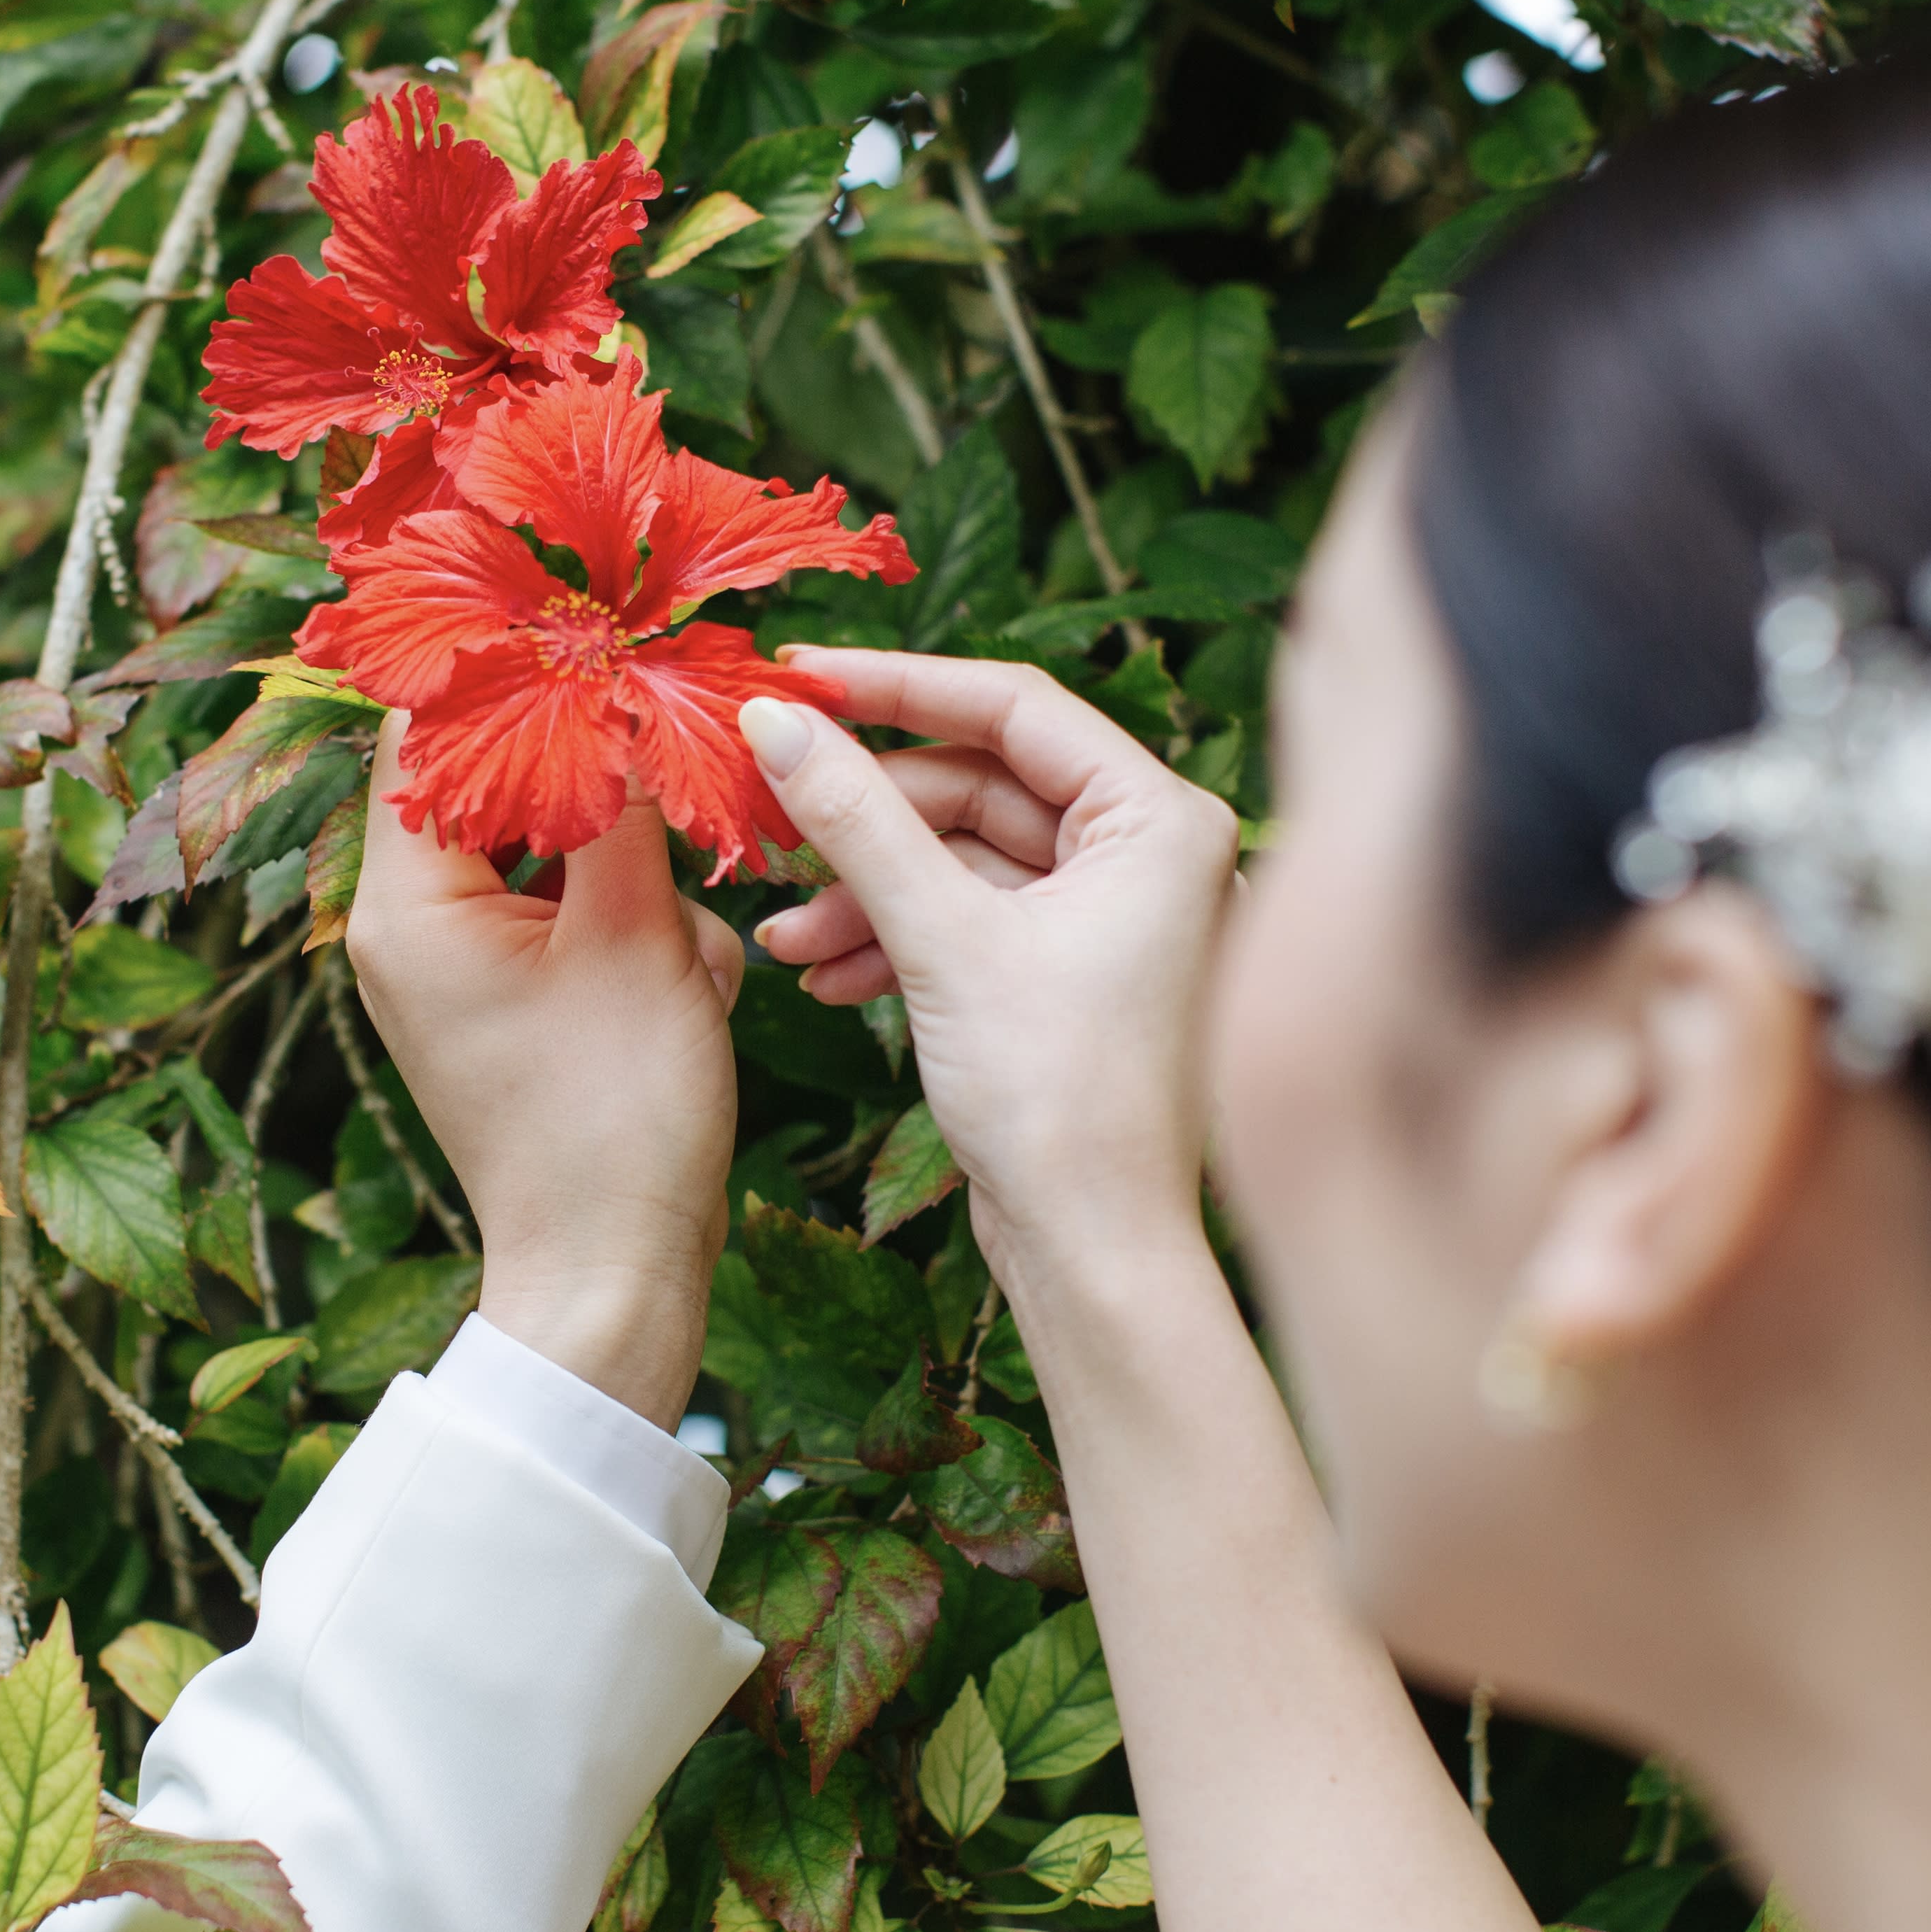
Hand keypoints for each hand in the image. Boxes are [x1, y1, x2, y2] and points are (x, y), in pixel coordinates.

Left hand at [345, 715, 744, 1423]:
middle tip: (676, 798)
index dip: (510, 664)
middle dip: (606, 796)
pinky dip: (637, 933)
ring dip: (637, 879)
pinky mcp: (507, 1002)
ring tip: (680, 956)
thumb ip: (621, 801)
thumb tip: (612, 682)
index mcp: (405, 904)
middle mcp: (407, 928)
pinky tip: (685, 990)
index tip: (596, 626)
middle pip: (503, 785)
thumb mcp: (635, 935)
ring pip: (558, 852)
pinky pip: (572, 916)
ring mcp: (456, 968)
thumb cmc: (615, 1119)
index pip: (428, 729)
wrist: (613, 1277)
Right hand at [739, 652, 1237, 1291]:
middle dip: (866, 821)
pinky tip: (830, 981)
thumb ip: (854, 817)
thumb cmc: (1058, 1099)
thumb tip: (773, 721)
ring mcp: (1116, 918)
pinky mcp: (1076, 976)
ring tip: (788, 942)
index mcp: (1162, 819)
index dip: (896, 685)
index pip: (1014, 706)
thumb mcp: (940, 938)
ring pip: (964, 862)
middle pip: (979, 787)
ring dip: (868, 895)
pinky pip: (974, 922)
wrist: (1098, 1254)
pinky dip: (901, 941)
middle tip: (769, 823)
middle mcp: (1153, 856)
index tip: (797, 677)